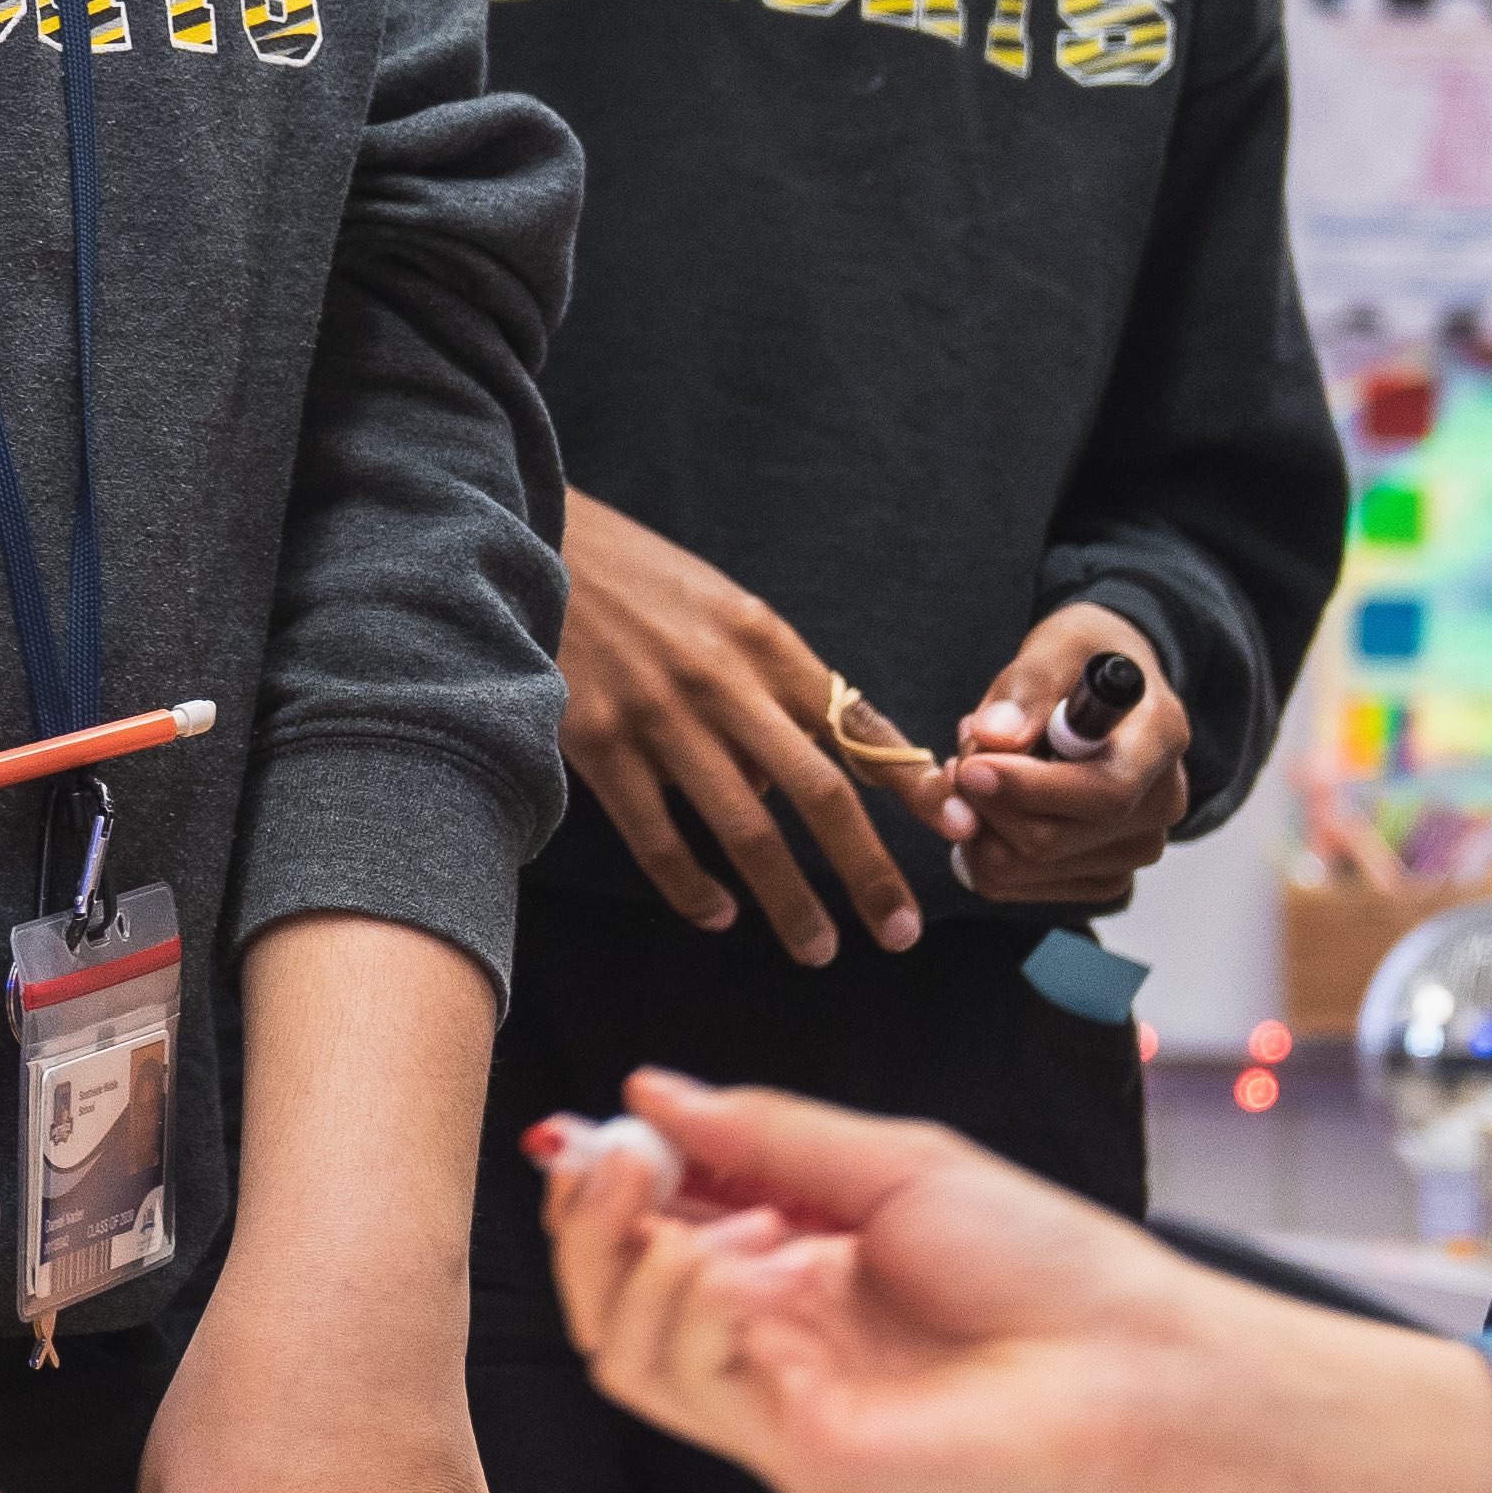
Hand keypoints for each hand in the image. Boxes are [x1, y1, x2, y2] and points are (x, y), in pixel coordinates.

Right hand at [535, 1066, 1227, 1492]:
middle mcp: (772, 1341)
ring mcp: (778, 1406)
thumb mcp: (889, 1163)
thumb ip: (764, 1134)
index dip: (610, 1180)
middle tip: (605, 1161)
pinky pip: (690, 1389)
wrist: (1133, 1360)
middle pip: (618, 1296)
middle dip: (590, 1224)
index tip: (584, 1127)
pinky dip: (686, 1312)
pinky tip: (738, 1266)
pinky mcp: (797, 1458)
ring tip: (679, 1219)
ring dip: (629, 1268)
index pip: (660, 1227)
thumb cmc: (1042, 1261)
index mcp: (795, 1267)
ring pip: (628, 1352)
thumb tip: (645, 1091)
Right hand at [558, 487, 918, 962]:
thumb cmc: (638, 582)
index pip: (859, 725)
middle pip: (818, 793)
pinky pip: (658, 837)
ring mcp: (660, 717)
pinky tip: (719, 915)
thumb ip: (769, 686)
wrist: (534, 543)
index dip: (912, 785)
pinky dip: (693, 886)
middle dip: (868, 871)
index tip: (957, 830)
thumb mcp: (723, 608)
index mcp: (766, 641)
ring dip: (789, 901)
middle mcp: (724, 682)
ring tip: (819, 950)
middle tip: (901, 931)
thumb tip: (787, 786)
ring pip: (746, 829)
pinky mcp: (598, 744)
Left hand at [931, 605, 1184, 908]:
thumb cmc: (1082, 660)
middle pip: (1053, 840)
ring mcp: (1136, 848)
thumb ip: (1026, 687)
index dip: (1029, 789)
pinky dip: (982, 845)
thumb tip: (994, 737)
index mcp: (1163, 737)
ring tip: (979, 765)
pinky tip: (991, 801)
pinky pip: (1016, 884)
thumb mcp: (1056, 645)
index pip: (1105, 792)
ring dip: (977, 821)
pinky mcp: (1104, 876)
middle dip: (985, 801)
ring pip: (1024, 868)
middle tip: (961, 755)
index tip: (970, 767)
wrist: (1105, 691)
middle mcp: (1163, 803)